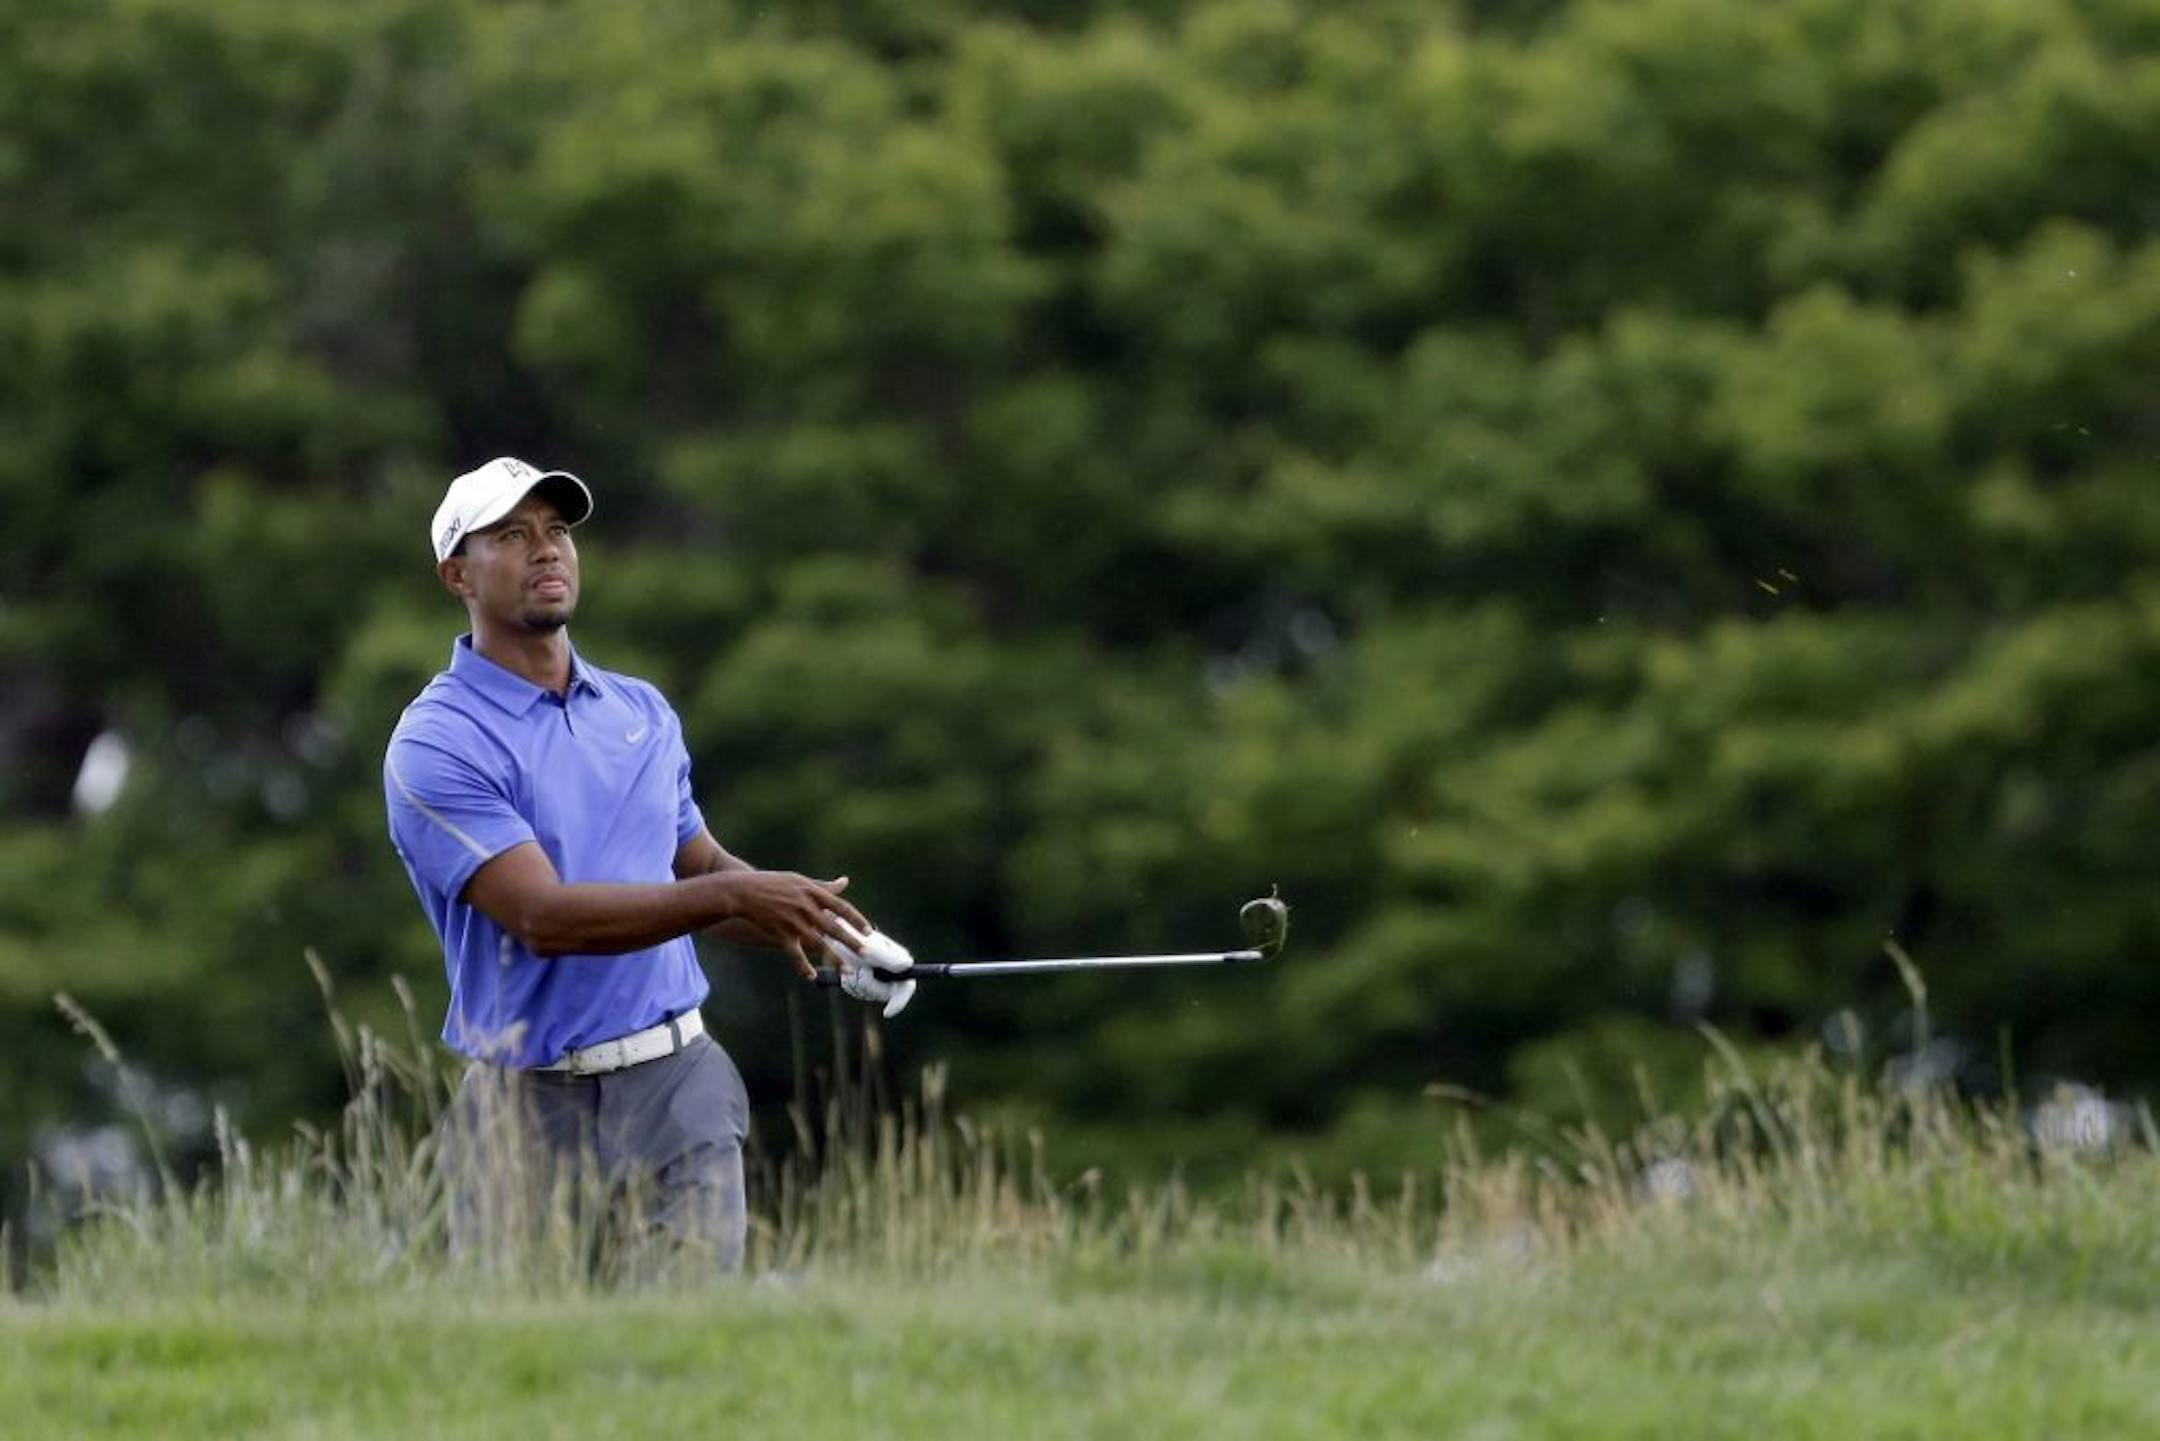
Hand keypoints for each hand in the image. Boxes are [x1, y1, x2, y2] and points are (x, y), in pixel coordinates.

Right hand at [711, 871, 869, 979]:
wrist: (743, 891)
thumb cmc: (773, 884)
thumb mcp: (800, 881)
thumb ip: (824, 886)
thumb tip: (845, 881)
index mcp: (813, 892)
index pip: (841, 907)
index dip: (857, 919)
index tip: (868, 931)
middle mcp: (806, 907)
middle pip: (834, 928)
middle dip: (851, 942)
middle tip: (865, 953)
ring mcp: (794, 922)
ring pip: (819, 944)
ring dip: (834, 959)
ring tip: (847, 971)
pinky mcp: (780, 934)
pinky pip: (795, 954)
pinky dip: (803, 967)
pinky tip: (812, 976)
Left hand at [824, 920, 916, 1018]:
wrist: (836, 934)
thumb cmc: (854, 937)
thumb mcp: (871, 949)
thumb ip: (889, 958)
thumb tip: (908, 965)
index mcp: (899, 961)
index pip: (906, 988)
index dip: (899, 1002)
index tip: (886, 1013)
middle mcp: (891, 971)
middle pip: (885, 994)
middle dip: (869, 987)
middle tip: (858, 973)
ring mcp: (878, 977)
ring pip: (869, 994)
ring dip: (856, 983)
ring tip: (850, 965)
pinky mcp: (864, 980)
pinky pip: (857, 991)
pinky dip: (849, 983)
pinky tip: (846, 971)